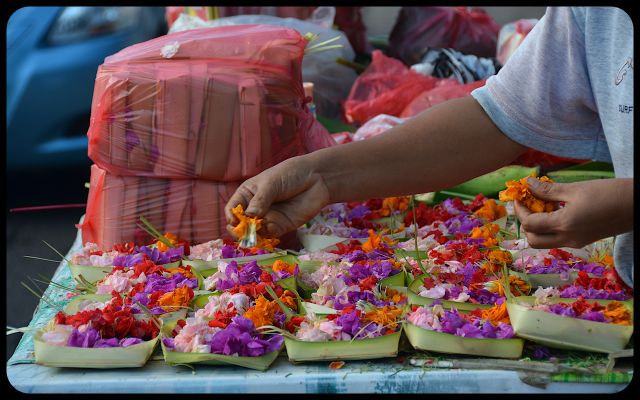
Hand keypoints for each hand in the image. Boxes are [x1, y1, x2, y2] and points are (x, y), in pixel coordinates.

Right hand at [224, 156, 330, 237]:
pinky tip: (270, 228)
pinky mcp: (280, 227)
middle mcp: (255, 208)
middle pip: (241, 224)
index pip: (233, 208)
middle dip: (241, 230)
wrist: (317, 179)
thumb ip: (260, 200)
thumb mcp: (271, 183)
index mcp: (247, 194)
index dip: (231, 216)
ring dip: (253, 235)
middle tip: (244, 231)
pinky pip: (269, 235)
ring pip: (254, 233)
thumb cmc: (290, 174)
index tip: (234, 221)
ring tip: (257, 231)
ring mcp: (267, 218)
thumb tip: (248, 216)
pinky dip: (267, 235)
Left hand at [513, 177, 632, 248]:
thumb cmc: (608, 193)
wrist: (636, 205)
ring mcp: (576, 242)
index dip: (520, 210)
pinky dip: (550, 228)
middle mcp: (568, 239)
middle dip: (525, 223)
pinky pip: (557, 239)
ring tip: (542, 205)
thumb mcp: (576, 189)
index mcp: (565, 225)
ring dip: (537, 227)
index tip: (519, 196)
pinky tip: (556, 210)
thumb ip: (548, 190)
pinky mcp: (582, 241)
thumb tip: (528, 184)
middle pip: (533, 240)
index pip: (530, 224)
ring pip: (544, 242)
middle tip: (527, 204)